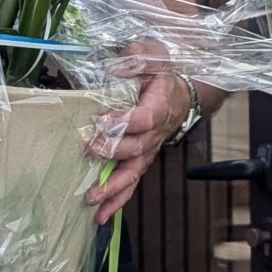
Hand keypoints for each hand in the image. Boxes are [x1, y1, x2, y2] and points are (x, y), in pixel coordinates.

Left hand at [85, 68, 191, 221]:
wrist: (181, 94)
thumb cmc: (162, 75)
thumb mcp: (153, 56)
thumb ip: (136, 57)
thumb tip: (116, 65)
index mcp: (159, 107)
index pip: (143, 118)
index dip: (123, 121)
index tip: (101, 120)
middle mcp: (154, 134)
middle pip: (136, 149)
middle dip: (112, 153)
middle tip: (90, 151)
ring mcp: (147, 151)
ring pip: (132, 174)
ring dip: (112, 189)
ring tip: (92, 200)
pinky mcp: (140, 161)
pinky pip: (130, 184)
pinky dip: (115, 201)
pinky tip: (99, 216)